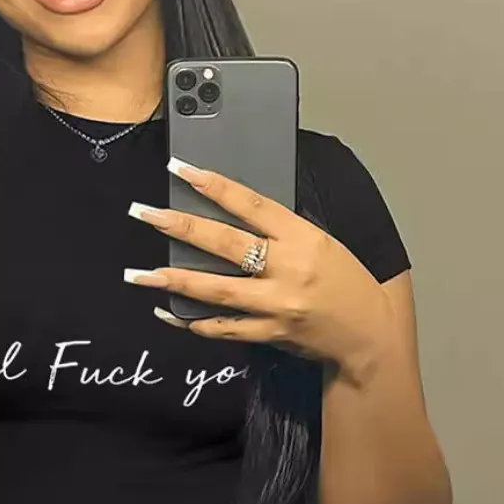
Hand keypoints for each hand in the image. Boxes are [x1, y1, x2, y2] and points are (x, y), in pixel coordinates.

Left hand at [125, 160, 395, 380]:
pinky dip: (192, 320)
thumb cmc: (343, 280)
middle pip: (224, 244)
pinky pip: (222, 328)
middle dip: (179, 227)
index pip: (251, 204)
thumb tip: (231, 210)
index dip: (213, 185)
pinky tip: (166, 311)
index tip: (180, 169)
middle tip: (143, 213)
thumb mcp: (320, 241)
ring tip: (138, 274)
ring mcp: (276, 306)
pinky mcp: (269, 335)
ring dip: (172, 281)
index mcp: (302, 237)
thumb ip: (280, 229)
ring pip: (216, 291)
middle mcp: (287, 270)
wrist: (366, 333)